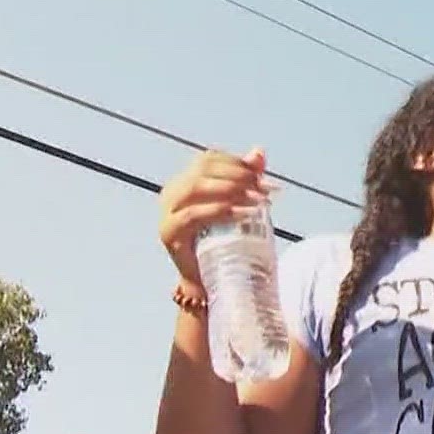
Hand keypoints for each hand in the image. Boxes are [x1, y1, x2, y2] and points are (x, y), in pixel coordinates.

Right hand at [158, 147, 268, 284]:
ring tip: (260, 202)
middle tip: (266, 190)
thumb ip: (246, 179)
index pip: (209, 160)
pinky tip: (245, 215)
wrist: (210, 281)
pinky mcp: (169, 233)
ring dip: (232, 191)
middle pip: (203, 171)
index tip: (265, 178)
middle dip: (239, 177)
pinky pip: (193, 215)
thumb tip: (259, 152)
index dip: (238, 164)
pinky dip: (221, 211)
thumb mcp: (240, 206)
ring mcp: (167, 213)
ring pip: (196, 188)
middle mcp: (172, 193)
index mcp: (185, 181)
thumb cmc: (225, 242)